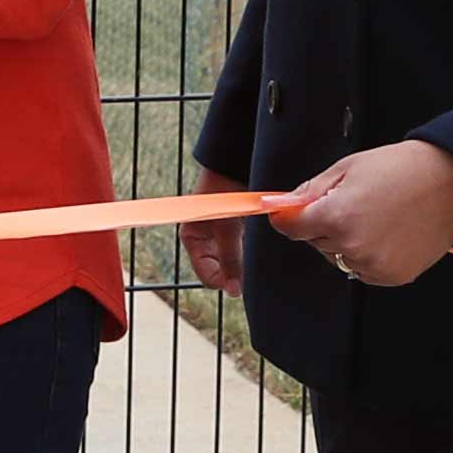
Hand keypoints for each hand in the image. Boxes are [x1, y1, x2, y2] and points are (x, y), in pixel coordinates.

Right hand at [180, 166, 247, 292]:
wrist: (239, 162)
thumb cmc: (226, 189)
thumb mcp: (227, 226)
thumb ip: (230, 258)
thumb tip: (233, 291)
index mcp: (192, 238)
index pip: (207, 275)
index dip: (225, 281)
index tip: (244, 283)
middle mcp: (204, 238)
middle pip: (221, 269)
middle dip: (236, 271)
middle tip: (254, 265)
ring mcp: (220, 234)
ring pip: (233, 260)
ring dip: (245, 259)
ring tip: (257, 250)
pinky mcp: (235, 227)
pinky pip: (242, 248)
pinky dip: (250, 249)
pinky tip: (259, 243)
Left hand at [260, 141, 452, 289]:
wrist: (452, 181)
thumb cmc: (402, 169)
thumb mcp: (348, 168)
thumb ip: (310, 191)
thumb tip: (280, 206)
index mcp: (337, 216)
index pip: (292, 229)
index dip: (289, 219)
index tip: (289, 214)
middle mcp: (354, 246)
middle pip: (316, 243)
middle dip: (325, 225)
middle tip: (353, 203)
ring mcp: (375, 265)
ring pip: (340, 259)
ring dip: (347, 243)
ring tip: (376, 217)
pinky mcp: (394, 276)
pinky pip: (364, 271)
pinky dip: (368, 257)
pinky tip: (387, 234)